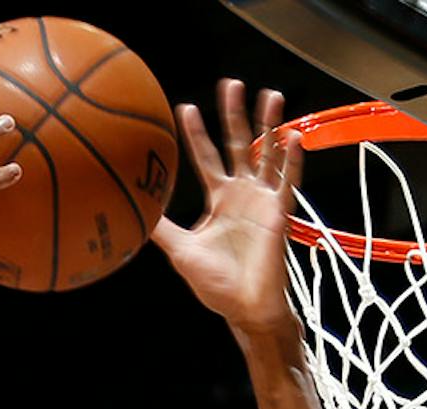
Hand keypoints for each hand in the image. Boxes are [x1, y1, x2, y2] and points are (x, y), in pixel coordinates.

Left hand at [153, 79, 301, 335]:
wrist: (243, 307)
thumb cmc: (215, 283)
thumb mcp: (180, 250)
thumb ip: (160, 228)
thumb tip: (131, 212)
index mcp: (219, 199)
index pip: (206, 158)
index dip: (197, 134)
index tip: (186, 106)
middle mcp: (242, 194)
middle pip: (239, 144)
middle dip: (235, 115)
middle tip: (232, 83)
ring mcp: (263, 201)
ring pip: (268, 154)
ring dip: (271, 125)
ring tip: (271, 95)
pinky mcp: (279, 213)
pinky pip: (288, 182)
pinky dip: (292, 161)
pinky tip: (295, 137)